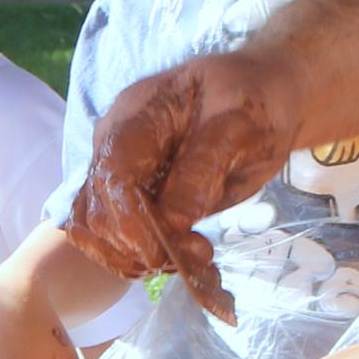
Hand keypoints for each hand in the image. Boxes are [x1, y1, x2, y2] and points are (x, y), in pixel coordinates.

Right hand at [63, 52, 298, 320]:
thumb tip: (172, 223)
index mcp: (135, 116)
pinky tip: (174, 260)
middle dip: (141, 247)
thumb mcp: (240, 125)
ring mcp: (117, 170)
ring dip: (134, 259)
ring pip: (95, 231)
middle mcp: (114, 144)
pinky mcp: (127, 195)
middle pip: (98, 212)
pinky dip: (134, 259)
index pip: (112, 176)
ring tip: (188, 260)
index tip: (170, 254)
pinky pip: (110, 235)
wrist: (263, 98)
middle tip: (200, 254)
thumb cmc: (254, 103)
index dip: (132, 223)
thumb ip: (203, 169)